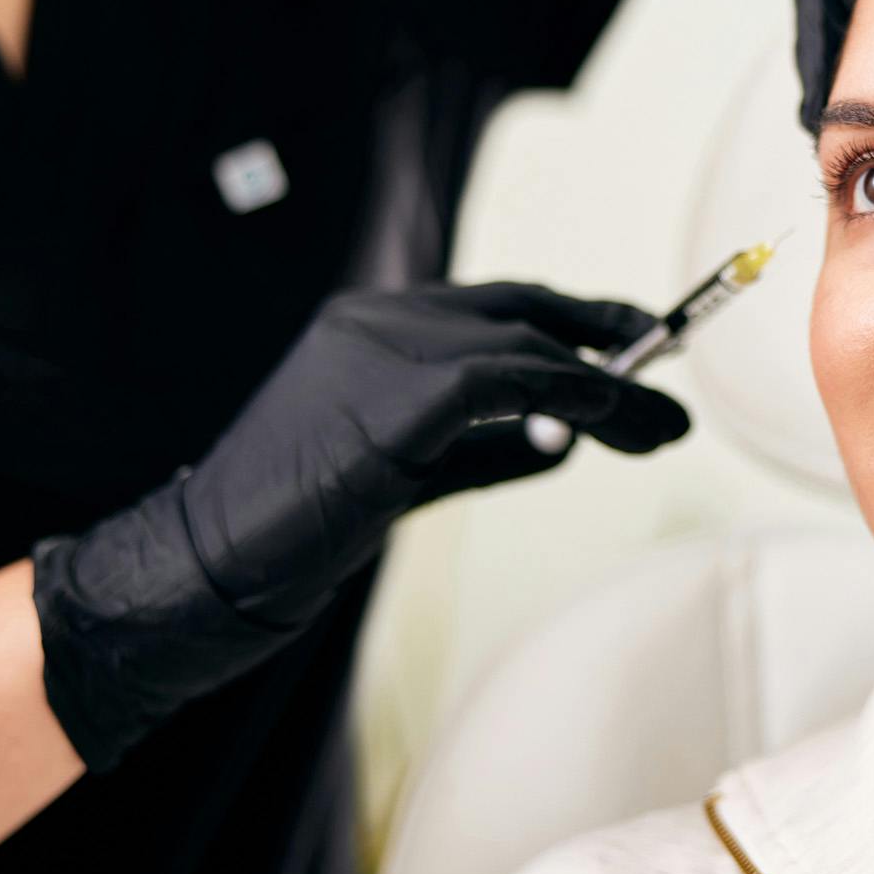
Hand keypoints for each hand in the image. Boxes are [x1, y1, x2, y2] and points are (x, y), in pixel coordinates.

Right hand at [31, 282, 688, 771]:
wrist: (206, 566)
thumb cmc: (295, 530)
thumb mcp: (409, 475)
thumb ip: (487, 447)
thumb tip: (571, 438)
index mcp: (370, 325)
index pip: (496, 307)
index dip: (572, 322)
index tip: (632, 344)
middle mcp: (378, 317)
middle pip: (522, 308)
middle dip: (606, 332)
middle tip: (667, 363)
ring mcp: (381, 347)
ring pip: (527, 345)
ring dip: (610, 387)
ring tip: (664, 426)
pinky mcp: (395, 396)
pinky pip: (511, 381)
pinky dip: (574, 396)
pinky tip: (616, 418)